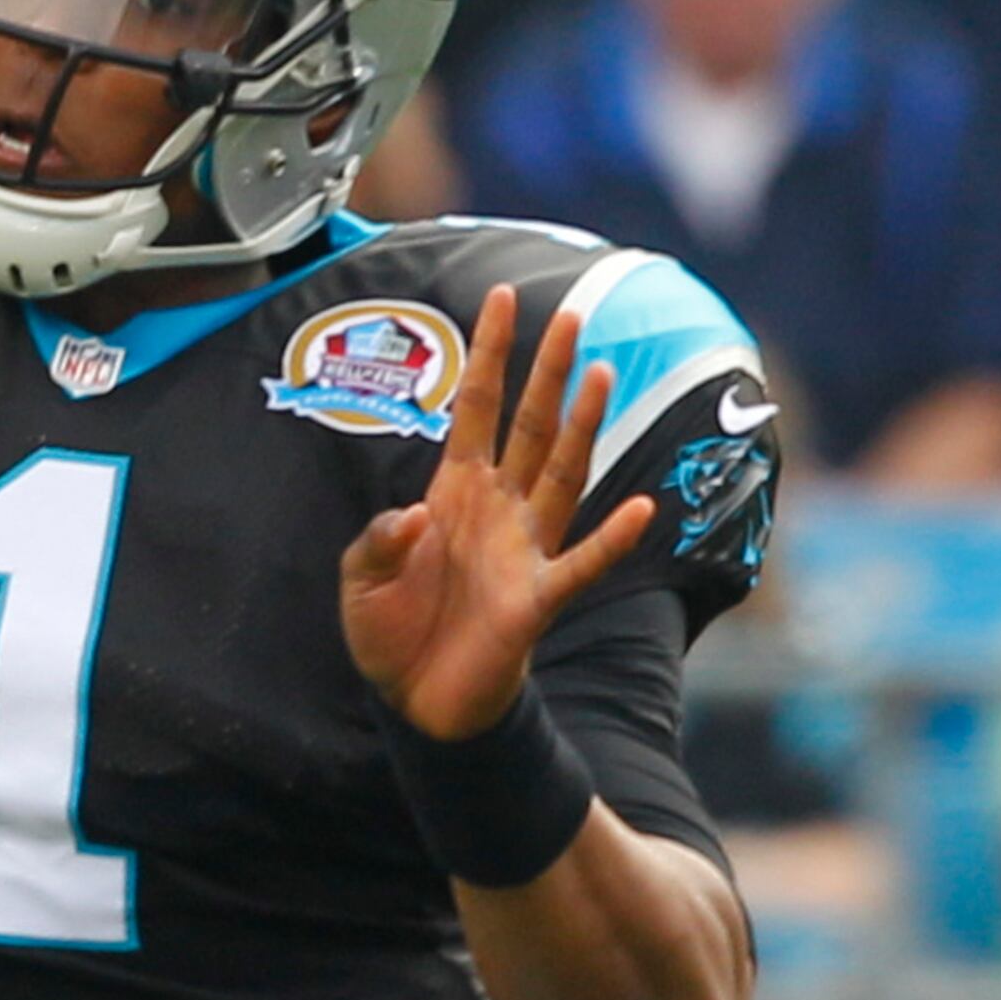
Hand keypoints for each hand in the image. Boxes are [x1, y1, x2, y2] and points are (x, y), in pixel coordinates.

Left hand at [343, 282, 651, 743]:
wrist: (414, 702)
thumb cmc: (390, 633)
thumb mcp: (359, 580)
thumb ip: (377, 539)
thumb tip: (415, 513)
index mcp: (452, 493)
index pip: (476, 408)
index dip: (489, 355)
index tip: (501, 297)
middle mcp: (497, 509)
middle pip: (529, 427)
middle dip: (548, 372)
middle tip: (572, 316)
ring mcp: (523, 550)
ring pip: (562, 475)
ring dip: (581, 428)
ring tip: (600, 376)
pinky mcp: (537, 600)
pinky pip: (582, 564)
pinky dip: (611, 540)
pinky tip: (640, 509)